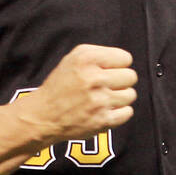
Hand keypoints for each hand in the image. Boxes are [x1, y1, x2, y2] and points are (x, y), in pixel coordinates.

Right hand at [12, 44, 137, 146]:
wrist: (44, 115)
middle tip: (107, 85)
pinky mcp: (102, 121)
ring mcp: (99, 101)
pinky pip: (128, 112)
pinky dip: (120, 112)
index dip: (118, 65)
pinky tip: (107, 110)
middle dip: (121, 80)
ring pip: (131, 95)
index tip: (108, 71)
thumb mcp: (73, 58)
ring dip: (121, 97)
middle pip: (131, 76)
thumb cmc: (60, 85)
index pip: (125, 58)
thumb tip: (124, 61)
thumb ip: (99, 53)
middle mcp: (93, 79)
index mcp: (86, 59)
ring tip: (106, 98)